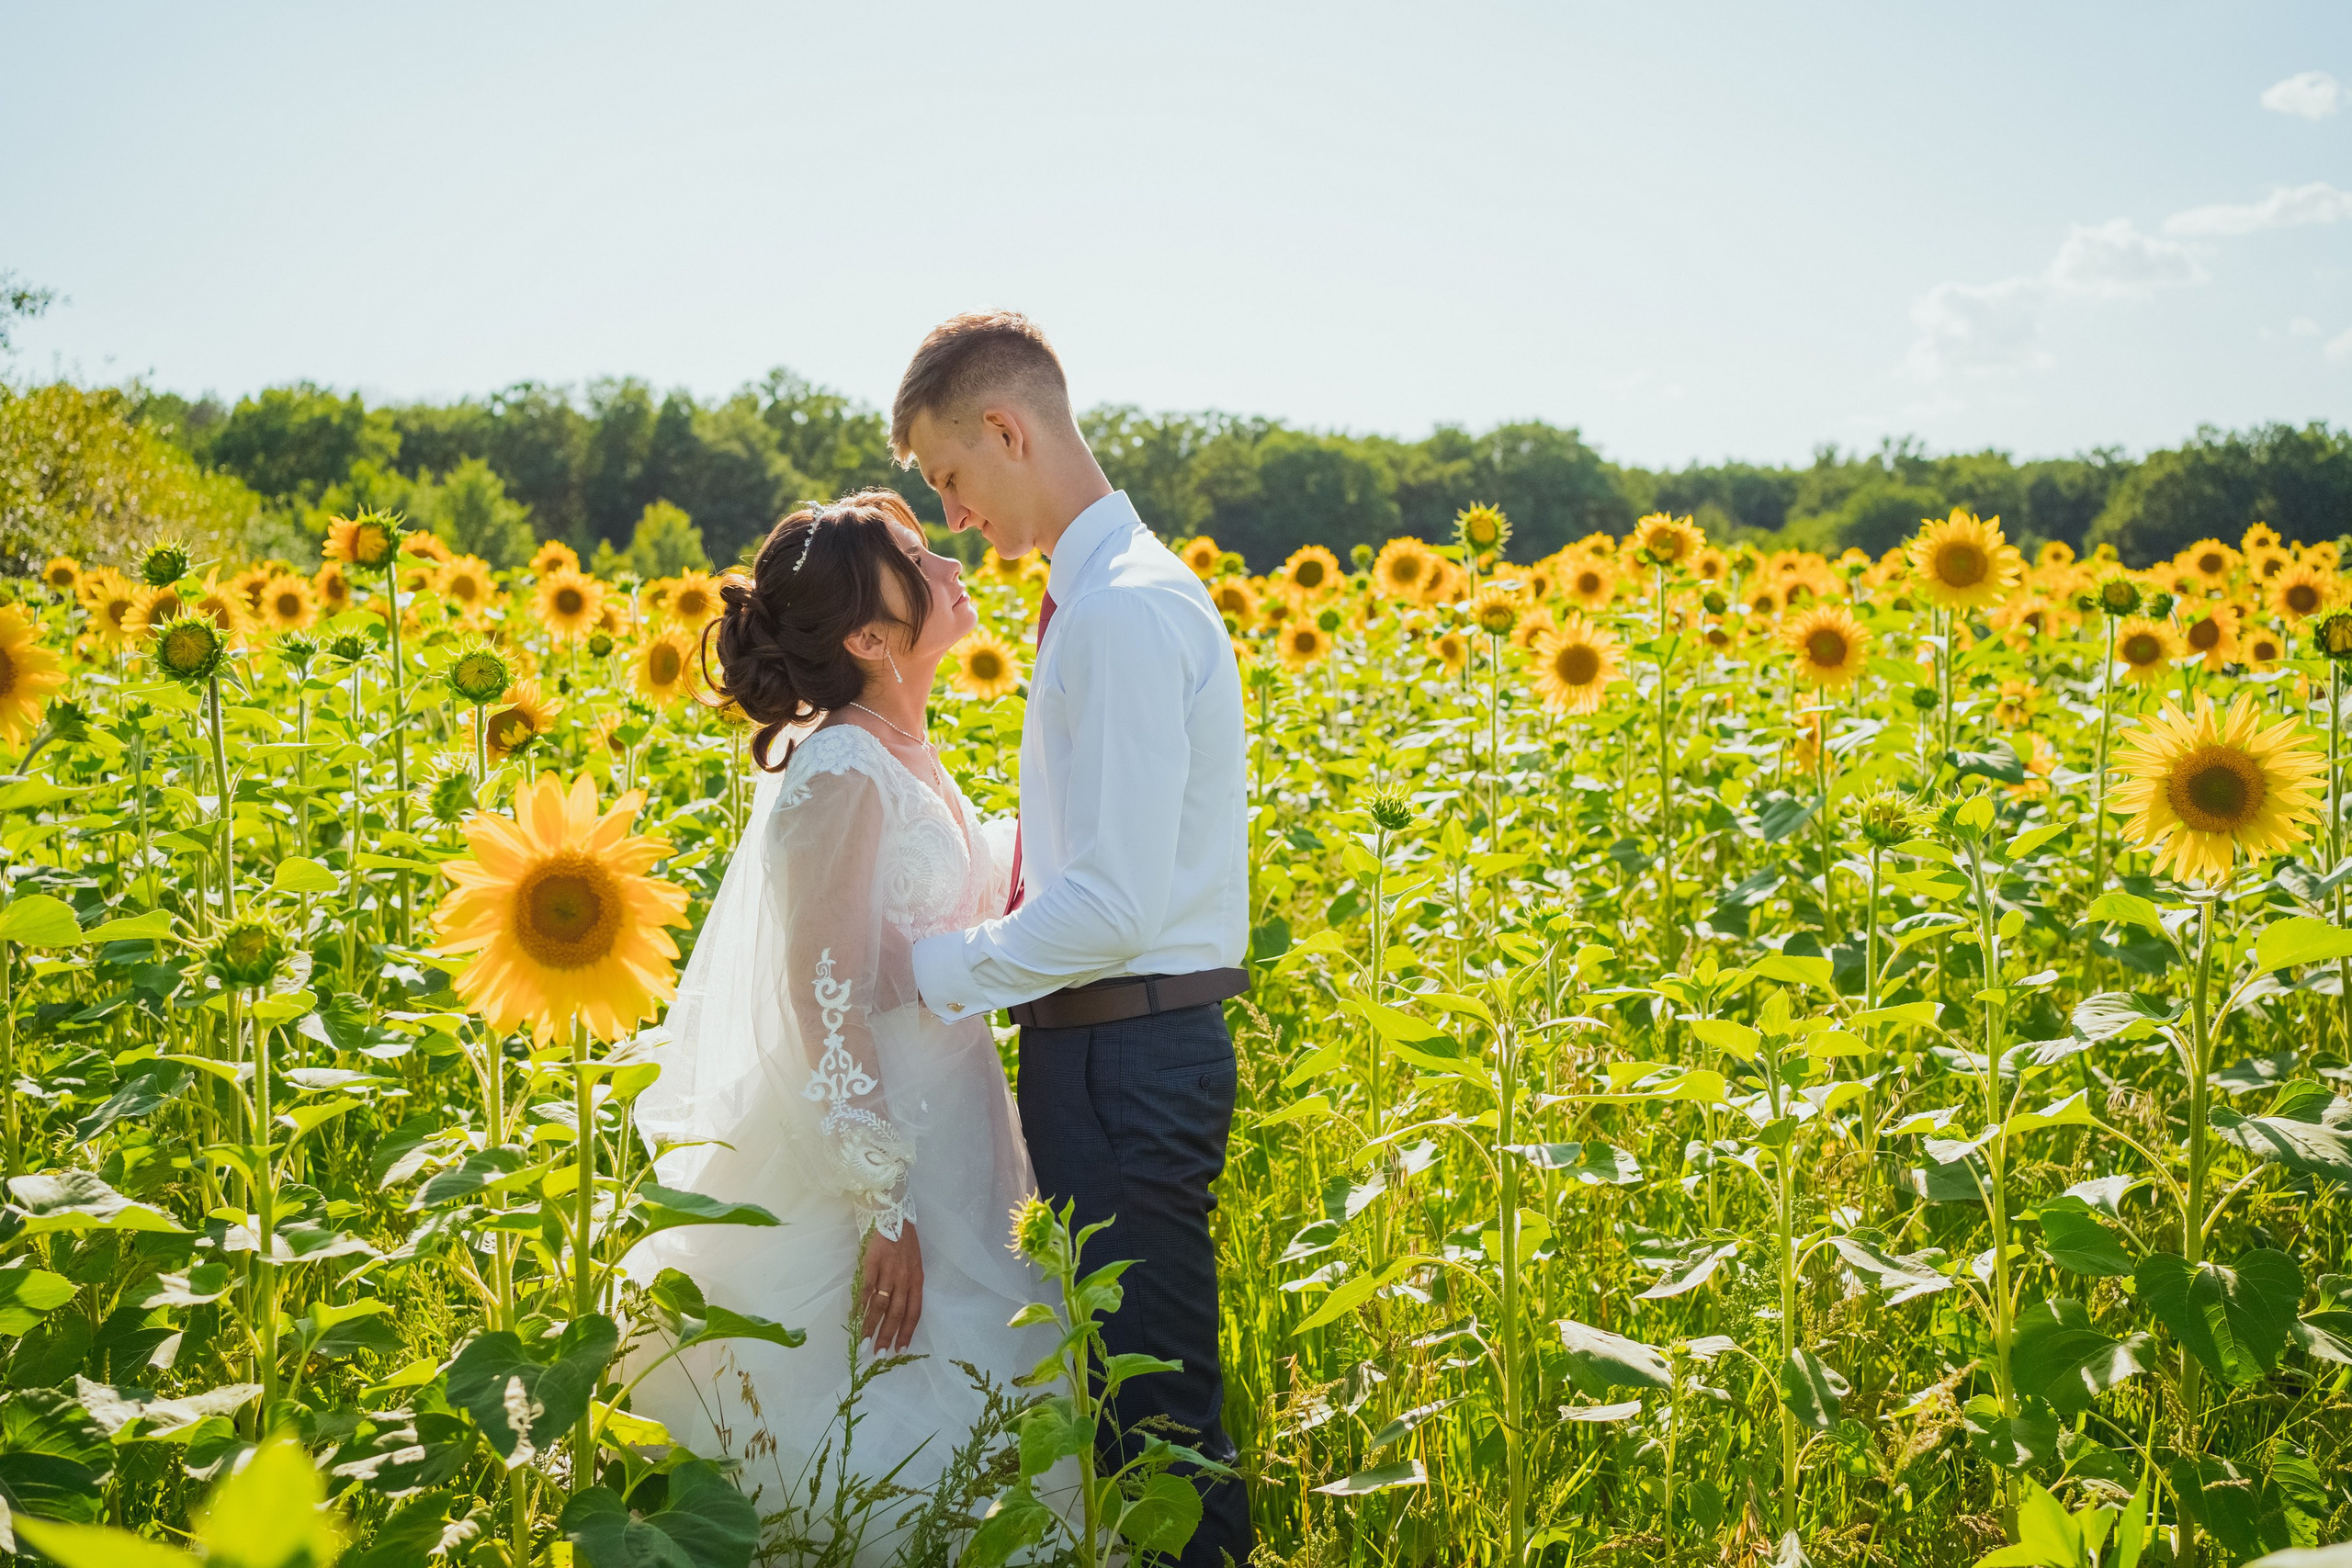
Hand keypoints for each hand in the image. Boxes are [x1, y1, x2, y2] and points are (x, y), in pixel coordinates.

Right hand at [860, 1221, 922, 1352]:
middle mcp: (905, 1277)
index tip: (899, 1350)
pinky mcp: (872, 1263)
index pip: (914, 1312)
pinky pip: (866, 1289)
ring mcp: (889, 1270)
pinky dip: (859, 1306)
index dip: (906, 1332)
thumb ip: (906, 1283)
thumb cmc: (902, 1238)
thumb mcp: (912, 1262)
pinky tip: (854, 1318)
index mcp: (917, 1278)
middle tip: (879, 1354)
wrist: (891, 1211)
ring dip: (871, 1327)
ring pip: (880, 1305)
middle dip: (887, 1336)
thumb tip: (896, 1308)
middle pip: (897, 1313)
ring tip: (864, 1343)